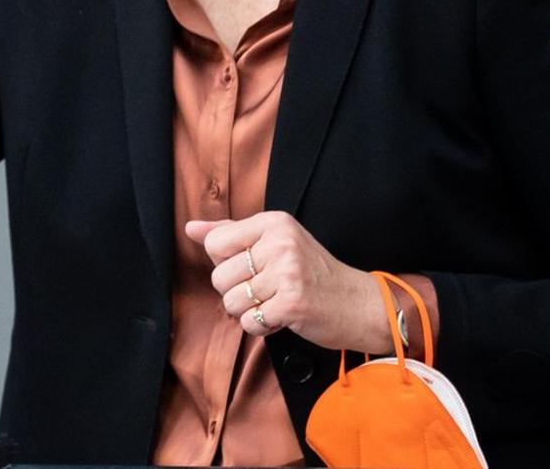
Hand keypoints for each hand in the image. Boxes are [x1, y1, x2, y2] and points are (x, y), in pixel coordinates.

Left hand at [186, 212, 390, 354]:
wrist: (359, 303)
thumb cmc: (312, 274)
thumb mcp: (275, 242)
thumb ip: (231, 234)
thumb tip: (191, 228)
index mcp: (274, 222)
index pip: (215, 243)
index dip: (226, 264)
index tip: (252, 268)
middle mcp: (280, 242)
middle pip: (219, 276)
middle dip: (237, 292)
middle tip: (266, 291)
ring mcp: (288, 272)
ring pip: (232, 301)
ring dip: (249, 311)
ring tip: (274, 303)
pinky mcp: (293, 303)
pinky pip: (250, 322)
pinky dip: (261, 326)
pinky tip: (281, 317)